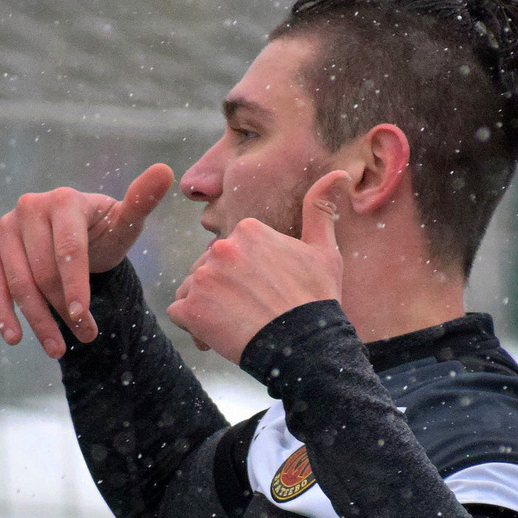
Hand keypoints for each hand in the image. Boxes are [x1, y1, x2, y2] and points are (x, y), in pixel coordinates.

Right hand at [0, 164, 174, 358]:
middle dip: (63, 309)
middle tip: (86, 337)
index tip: (82, 316)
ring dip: (38, 321)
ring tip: (58, 350)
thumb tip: (165, 170)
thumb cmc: (103, 231)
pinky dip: (3, 313)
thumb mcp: (125, 223)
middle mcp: (29, 207)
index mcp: (64, 200)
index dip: (75, 285)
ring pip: (20, 283)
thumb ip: (142, 202)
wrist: (74, 233)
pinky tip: (16, 338)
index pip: (68, 249)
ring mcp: (6, 225)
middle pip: (43, 271)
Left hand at [167, 170, 351, 364]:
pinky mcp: (190, 308)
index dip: (244, 275)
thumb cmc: (316, 299)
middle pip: (209, 268)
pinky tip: (219, 333)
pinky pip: (179, 312)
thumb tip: (338, 172)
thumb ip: (320, 209)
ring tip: (236, 324)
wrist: (305, 344)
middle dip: (222, 289)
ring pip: (192, 288)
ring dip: (206, 306)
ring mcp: (203, 277)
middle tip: (251, 312)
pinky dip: (194, 325)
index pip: (231, 251)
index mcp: (248, 230)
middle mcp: (221, 248)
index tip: (263, 292)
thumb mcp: (323, 250)